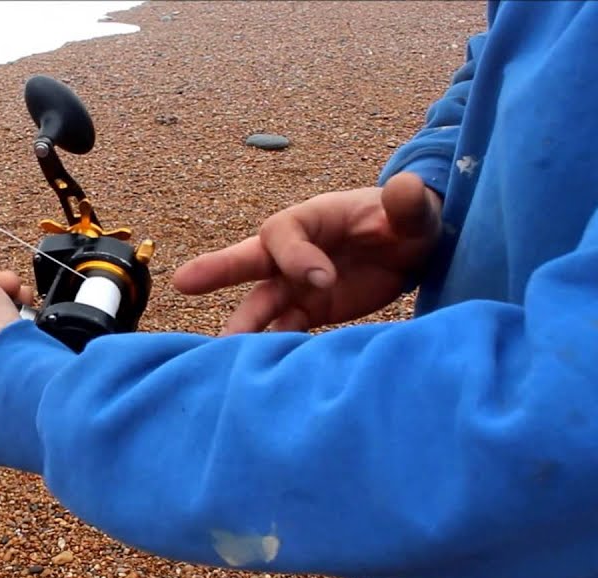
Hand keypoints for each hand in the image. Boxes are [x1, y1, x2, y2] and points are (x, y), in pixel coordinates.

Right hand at [172, 172, 442, 333]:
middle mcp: (294, 252)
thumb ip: (407, 202)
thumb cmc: (409, 220)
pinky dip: (273, 347)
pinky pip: (285, 328)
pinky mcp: (310, 311)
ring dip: (243, 324)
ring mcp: (297, 283)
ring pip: (261, 303)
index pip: (284, 233)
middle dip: (218, 270)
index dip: (296, 256)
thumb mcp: (414, 208)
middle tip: (182, 281)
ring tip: (221, 349)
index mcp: (311, 219)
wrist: (414, 250)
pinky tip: (261, 369)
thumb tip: (404, 187)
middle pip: (249, 260)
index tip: (323, 280)